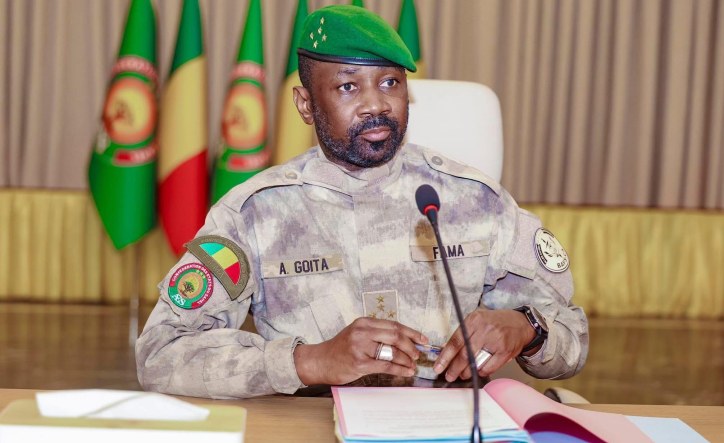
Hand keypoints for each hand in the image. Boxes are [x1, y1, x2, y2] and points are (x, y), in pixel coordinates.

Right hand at [293, 317, 428, 385]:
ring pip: (392, 351)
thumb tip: (402, 339)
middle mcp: (362, 332)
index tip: (423, 339)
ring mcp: (360, 347)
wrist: (319, 361)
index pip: (394, 324)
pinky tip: (406, 371)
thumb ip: (376, 333)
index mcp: (364, 322)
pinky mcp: (359, 363)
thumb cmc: (340, 349)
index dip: (411, 332)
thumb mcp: (357, 333)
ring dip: (407, 359)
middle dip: (411, 346)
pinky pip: (385, 365)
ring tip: (413, 364)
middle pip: (396, 336)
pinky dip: (399, 369)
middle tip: (418, 354)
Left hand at [433, 308, 535, 381]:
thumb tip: (447, 350)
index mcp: (474, 320)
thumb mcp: (477, 320)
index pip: (455, 341)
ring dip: (467, 372)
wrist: (521, 324)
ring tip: (462, 374)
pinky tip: (477, 371)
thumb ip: (463, 333)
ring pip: (476, 363)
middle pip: (464, 354)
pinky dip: (481, 372)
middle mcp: (484, 330)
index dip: (445, 356)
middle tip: (448, 376)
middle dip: (454, 368)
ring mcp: (496, 341)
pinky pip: (488, 368)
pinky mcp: (505, 352)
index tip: (438, 367)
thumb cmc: (495, 322)